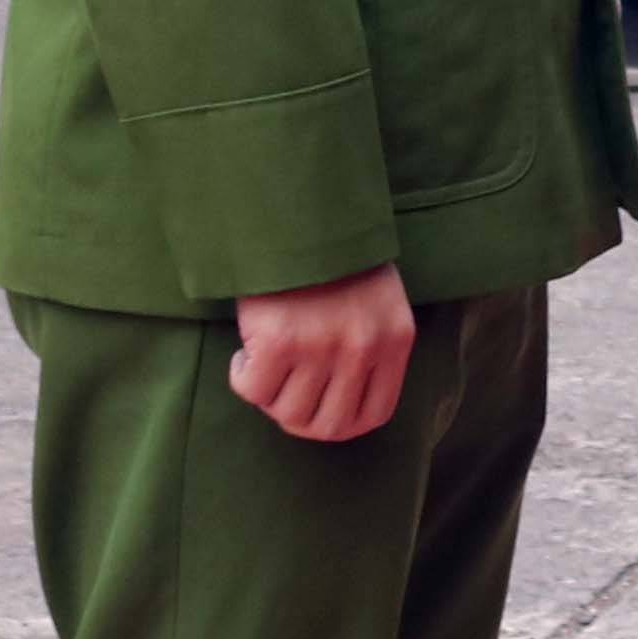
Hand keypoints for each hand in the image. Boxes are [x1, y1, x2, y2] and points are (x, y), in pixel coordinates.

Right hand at [226, 265, 415, 445]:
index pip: (371, 416)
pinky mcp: (279, 340)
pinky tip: (247, 351)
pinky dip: (243, 377)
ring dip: (269, 396)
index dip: (337, 423)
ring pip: (286, 412)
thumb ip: (369, 348)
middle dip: (296, 417)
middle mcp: (362, 349)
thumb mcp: (377, 303)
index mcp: (394, 341)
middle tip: (281, 389)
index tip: (314, 407)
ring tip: (266, 362)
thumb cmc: (333, 259)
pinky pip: (253, 390)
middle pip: (325, 426)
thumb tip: (336, 402)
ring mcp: (322, 347)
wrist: (300, 212)